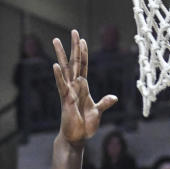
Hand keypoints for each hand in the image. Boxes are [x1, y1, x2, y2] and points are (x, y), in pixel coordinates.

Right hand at [52, 30, 116, 145]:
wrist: (76, 138)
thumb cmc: (85, 126)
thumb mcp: (98, 112)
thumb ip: (105, 103)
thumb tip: (114, 98)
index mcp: (83, 87)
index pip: (84, 66)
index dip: (84, 53)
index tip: (82, 39)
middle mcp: (74, 86)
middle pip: (74, 62)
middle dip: (74, 47)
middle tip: (73, 30)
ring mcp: (69, 91)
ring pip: (65, 69)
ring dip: (61, 54)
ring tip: (56, 40)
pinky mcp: (65, 100)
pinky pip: (61, 86)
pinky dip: (59, 76)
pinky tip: (55, 65)